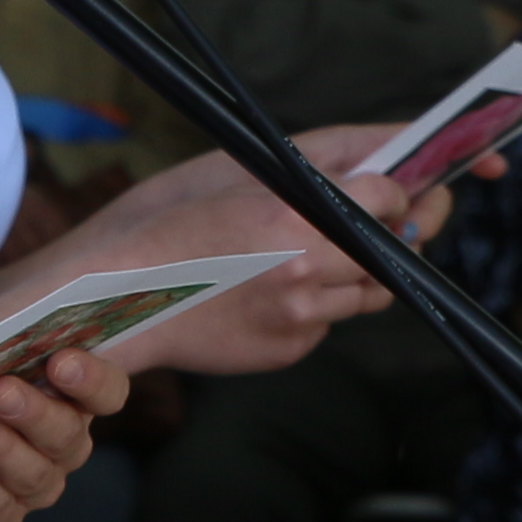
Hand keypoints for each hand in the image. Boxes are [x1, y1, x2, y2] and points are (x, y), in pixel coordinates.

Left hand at [0, 350, 120, 521]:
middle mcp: (55, 440)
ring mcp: (27, 480)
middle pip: (73, 437)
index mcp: (61, 390)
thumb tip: (2, 340)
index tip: (61, 363)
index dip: (94, 380)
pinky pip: (0, 508)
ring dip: (2, 448)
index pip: (106, 391)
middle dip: (37, 414)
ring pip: (38, 476)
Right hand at [39, 147, 408, 375]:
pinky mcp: (290, 348)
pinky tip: (278, 294)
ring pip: (368, 296)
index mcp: (294, 217)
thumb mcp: (240, 182)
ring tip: (321, 260)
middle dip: (393, 238)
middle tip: (388, 227)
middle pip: (393, 253)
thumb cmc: (172, 232)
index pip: (386, 196)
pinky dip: (318, 308)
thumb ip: (312, 177)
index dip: (395, 193)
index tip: (392, 194)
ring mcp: (300, 316)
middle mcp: (305, 269)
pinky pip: (328, 324)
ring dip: (359, 275)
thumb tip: (376, 173)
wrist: (126, 298)